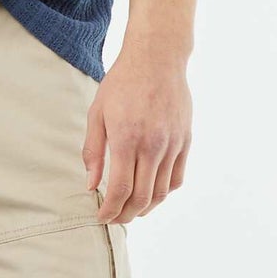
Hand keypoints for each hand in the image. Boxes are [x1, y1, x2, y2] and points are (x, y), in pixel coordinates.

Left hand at [83, 47, 191, 222]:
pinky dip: (164, 192)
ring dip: (146, 208)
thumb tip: (91, 185)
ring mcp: (172, 144)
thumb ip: (93, 151)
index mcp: (127, 139)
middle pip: (142, 197)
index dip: (110, 210)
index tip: (102, 217)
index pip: (120, 189)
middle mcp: (153, 145)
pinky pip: (177, 177)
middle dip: (126, 215)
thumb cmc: (122, 83)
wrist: (157, 59)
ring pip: (162, 192)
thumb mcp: (98, 113)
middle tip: (115, 218)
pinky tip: (152, 192)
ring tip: (132, 210)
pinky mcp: (185, 140)